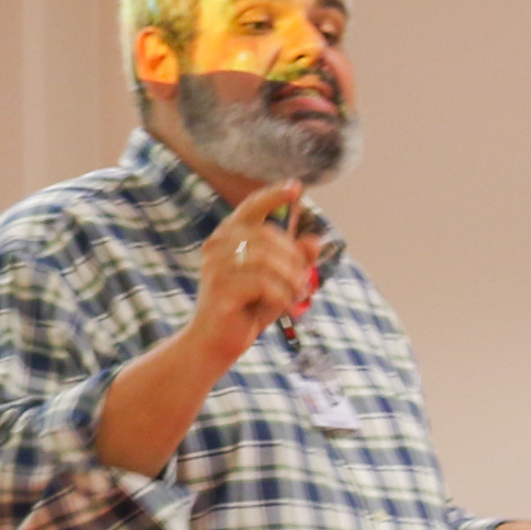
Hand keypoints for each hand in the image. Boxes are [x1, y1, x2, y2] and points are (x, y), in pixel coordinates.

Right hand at [184, 180, 317, 361]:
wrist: (217, 342)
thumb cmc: (248, 308)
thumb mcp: (279, 281)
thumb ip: (296, 260)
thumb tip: (314, 240)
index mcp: (229, 236)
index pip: (251, 207)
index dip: (273, 195)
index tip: (296, 187)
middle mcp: (217, 245)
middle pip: (269, 236)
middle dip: (295, 259)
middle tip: (304, 283)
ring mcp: (215, 266)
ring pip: (268, 260)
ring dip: (291, 279)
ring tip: (297, 296)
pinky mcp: (220, 289)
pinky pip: (263, 284)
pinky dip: (281, 296)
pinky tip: (284, 306)